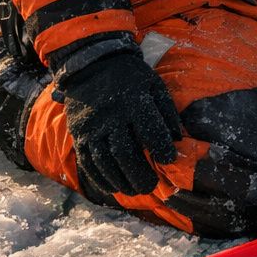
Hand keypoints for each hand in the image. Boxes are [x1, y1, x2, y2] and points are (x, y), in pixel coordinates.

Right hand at [60, 47, 181, 195]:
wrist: (91, 65)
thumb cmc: (131, 77)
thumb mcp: (154, 85)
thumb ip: (167, 111)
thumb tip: (178, 139)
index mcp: (133, 102)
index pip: (150, 131)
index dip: (161, 148)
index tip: (168, 160)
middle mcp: (110, 116)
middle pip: (125, 152)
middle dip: (139, 174)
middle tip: (151, 187)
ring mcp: (91, 126)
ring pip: (104, 161)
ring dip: (120, 180)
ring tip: (134, 191)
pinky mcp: (78, 133)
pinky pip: (87, 161)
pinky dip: (100, 178)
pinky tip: (112, 187)